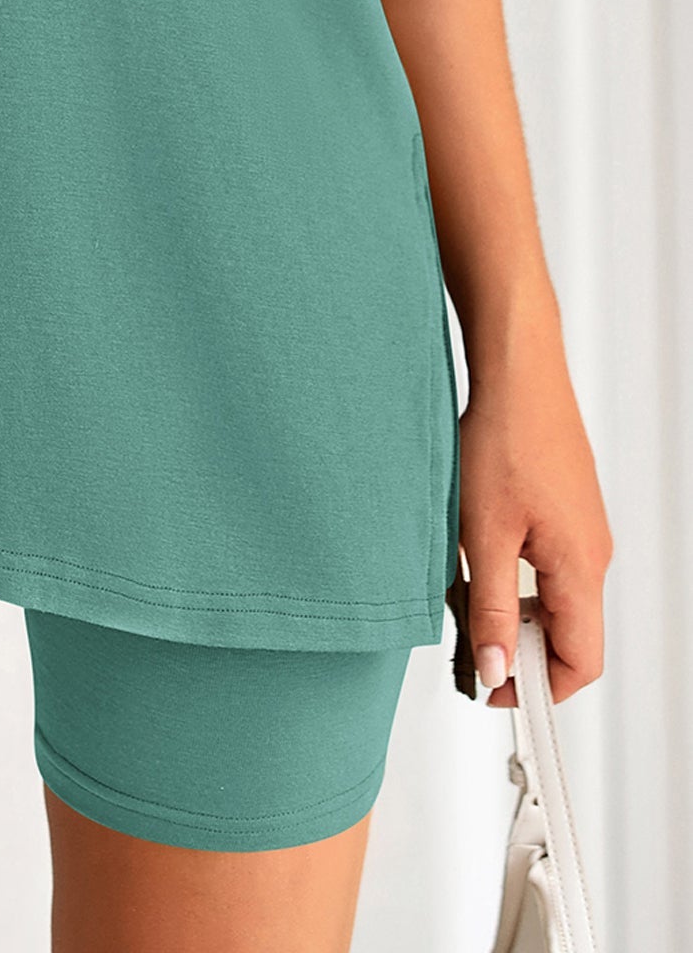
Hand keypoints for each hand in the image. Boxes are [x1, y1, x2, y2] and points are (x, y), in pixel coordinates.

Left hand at [457, 321, 611, 706]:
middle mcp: (593, 553)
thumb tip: (496, 667)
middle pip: (572, 636)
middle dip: (525, 653)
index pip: (581, 662)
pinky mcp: (569, 509)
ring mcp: (584, 530)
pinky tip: (480, 558)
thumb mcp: (482, 532)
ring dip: (518, 613)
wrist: (516, 369)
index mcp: (581, 567)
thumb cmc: (503, 435)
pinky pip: (553, 567)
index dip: (540, 689)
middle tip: (473, 649)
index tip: (496, 692)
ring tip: (468, 598)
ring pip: (559, 601)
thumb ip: (489, 606)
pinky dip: (520, 579)